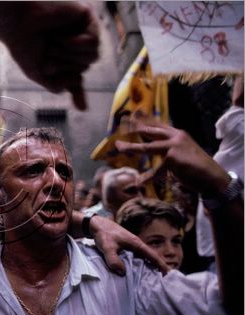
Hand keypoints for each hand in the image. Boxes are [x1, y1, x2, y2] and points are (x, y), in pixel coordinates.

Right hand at [0, 2, 99, 109]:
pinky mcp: (87, 17)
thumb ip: (58, 87)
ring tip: (52, 42)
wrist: (15, 22)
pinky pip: (92, 42)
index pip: (76, 78)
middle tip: (46, 52)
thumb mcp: (39, 74)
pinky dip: (74, 44)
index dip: (79, 93)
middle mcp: (75, 45)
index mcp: (63, 59)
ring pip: (93, 57)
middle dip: (64, 65)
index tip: (82, 109)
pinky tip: (60, 36)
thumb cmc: (23, 46)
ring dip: (69, 55)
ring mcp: (83, 30)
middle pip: (85, 68)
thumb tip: (80, 103)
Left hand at [73, 211, 169, 274]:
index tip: (170, 275)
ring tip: (153, 281)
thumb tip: (122, 273)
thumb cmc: (103, 234)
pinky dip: (139, 266)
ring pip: (143, 258)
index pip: (153, 256)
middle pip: (151, 258)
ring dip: (149, 268)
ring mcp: (131, 246)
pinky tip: (137, 274)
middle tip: (164, 282)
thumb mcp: (107, 247)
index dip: (162, 266)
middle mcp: (136, 245)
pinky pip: (136, 258)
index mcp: (136, 243)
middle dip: (158, 268)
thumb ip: (113, 259)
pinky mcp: (125, 248)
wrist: (95, 224)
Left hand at [115, 116, 230, 195]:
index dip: (145, 121)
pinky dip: (147, 177)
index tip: (134, 115)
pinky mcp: (172, 158)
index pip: (158, 126)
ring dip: (131, 148)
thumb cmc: (198, 168)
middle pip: (150, 132)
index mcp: (178, 134)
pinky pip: (155, 170)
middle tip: (121, 127)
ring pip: (147, 147)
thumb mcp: (183, 152)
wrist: (213, 177)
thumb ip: (169, 148)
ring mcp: (174, 146)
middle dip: (134, 129)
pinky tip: (139, 182)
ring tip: (119, 147)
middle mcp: (175, 137)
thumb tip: (155, 148)